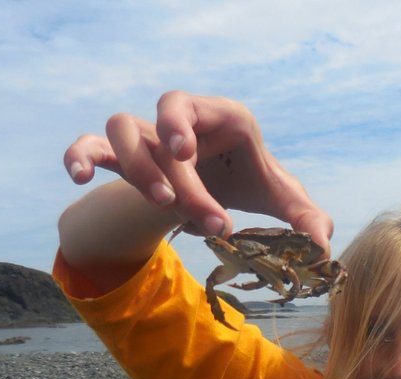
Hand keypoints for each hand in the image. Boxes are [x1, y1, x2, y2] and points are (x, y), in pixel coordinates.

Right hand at [63, 91, 332, 251]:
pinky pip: (89, 143)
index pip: (202, 108)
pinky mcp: (120, 157)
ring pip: (123, 127)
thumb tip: (321, 249)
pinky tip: (80, 177)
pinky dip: (79, 154)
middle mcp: (181, 122)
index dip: (186, 122)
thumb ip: (306, 218)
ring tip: (161, 204)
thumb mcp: (280, 200)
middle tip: (208, 218)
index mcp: (223, 120)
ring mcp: (148, 137)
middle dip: (179, 171)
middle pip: (165, 124)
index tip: (185, 153)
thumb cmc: (248, 184)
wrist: (210, 191)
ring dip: (135, 166)